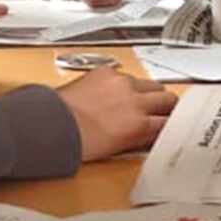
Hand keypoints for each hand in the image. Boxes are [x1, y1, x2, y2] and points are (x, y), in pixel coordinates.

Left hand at [57, 69, 176, 160]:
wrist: (49, 125)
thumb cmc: (74, 141)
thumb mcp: (115, 149)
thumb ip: (138, 139)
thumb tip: (149, 137)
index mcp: (138, 125)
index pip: (169, 123)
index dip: (171, 126)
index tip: (170, 127)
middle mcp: (134, 101)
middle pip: (169, 98)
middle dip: (167, 107)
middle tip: (163, 113)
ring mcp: (122, 83)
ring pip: (152, 84)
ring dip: (150, 94)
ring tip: (140, 103)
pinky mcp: (107, 71)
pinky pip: (128, 75)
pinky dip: (126, 84)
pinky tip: (116, 93)